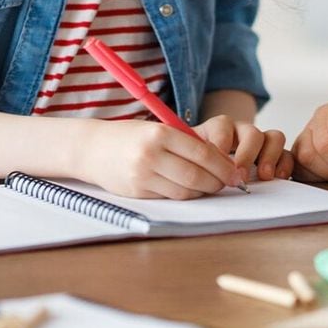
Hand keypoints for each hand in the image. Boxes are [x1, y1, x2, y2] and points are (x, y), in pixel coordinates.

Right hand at [70, 119, 246, 199]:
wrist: (92, 148)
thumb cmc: (131, 136)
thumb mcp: (158, 129)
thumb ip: (185, 142)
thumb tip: (222, 160)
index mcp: (160, 134)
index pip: (202, 153)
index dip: (223, 165)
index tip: (234, 172)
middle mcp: (151, 155)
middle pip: (195, 175)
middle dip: (217, 182)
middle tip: (227, 183)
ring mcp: (142, 176)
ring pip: (184, 191)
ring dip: (202, 191)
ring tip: (210, 186)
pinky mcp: (137, 192)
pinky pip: (170, 197)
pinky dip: (185, 195)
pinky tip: (190, 190)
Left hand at [194, 115, 292, 182]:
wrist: (206, 171)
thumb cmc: (196, 167)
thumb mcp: (187, 161)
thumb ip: (187, 162)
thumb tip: (186, 170)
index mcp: (219, 128)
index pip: (222, 126)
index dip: (220, 144)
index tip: (215, 162)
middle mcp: (243, 132)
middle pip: (251, 132)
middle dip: (247, 153)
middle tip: (240, 175)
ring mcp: (262, 143)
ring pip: (274, 137)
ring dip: (270, 156)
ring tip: (264, 176)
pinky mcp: (276, 157)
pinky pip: (288, 155)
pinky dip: (284, 165)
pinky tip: (277, 178)